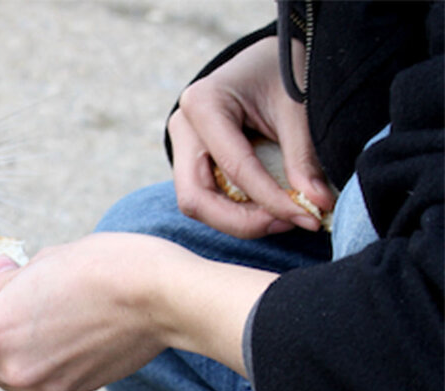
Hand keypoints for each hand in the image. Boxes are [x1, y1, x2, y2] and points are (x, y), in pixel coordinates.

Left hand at [0, 233, 276, 390]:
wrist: (163, 297)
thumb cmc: (102, 268)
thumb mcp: (44, 260)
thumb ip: (10, 278)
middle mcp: (16, 369)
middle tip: (12, 303)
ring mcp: (48, 384)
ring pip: (11, 376)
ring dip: (15, 350)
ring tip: (45, 313)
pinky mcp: (78, 387)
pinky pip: (46, 378)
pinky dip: (47, 358)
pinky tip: (72, 327)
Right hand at [169, 36, 334, 237]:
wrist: (267, 58)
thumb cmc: (282, 72)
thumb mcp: (297, 108)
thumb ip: (303, 158)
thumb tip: (317, 205)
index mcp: (203, 104)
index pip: (235, 168)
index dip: (271, 200)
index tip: (307, 216)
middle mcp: (182, 128)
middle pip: (196, 198)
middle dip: (242, 221)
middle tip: (287, 223)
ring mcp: (181, 146)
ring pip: (197, 205)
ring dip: (238, 221)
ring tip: (281, 218)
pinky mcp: (191, 161)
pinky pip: (206, 199)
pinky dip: (237, 211)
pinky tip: (268, 210)